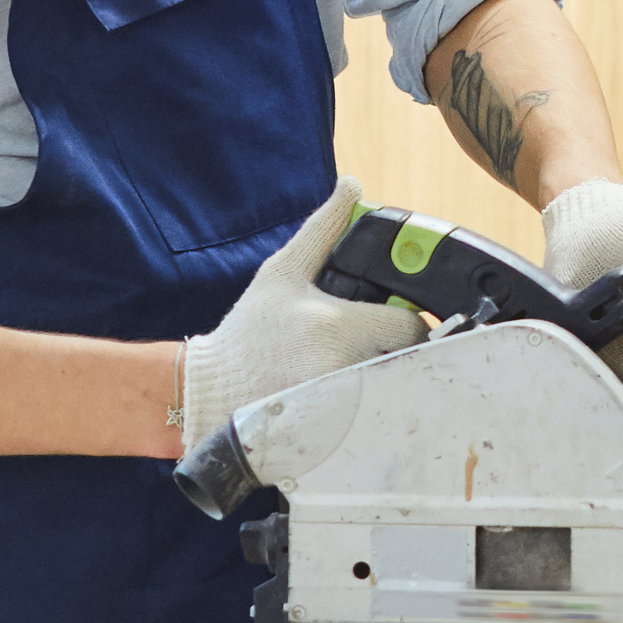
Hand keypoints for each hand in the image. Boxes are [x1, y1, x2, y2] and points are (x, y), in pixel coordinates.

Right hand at [179, 177, 424, 439]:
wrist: (211, 392)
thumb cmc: (250, 331)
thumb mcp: (282, 273)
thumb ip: (323, 228)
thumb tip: (352, 185)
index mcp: (337, 327)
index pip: (410, 326)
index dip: (408, 320)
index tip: (395, 319)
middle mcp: (346, 371)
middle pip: (410, 363)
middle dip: (400, 353)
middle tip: (377, 348)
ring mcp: (344, 410)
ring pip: (396, 393)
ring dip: (388, 382)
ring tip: (358, 374)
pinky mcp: (338, 437)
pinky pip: (376, 420)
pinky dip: (372, 410)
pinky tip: (348, 402)